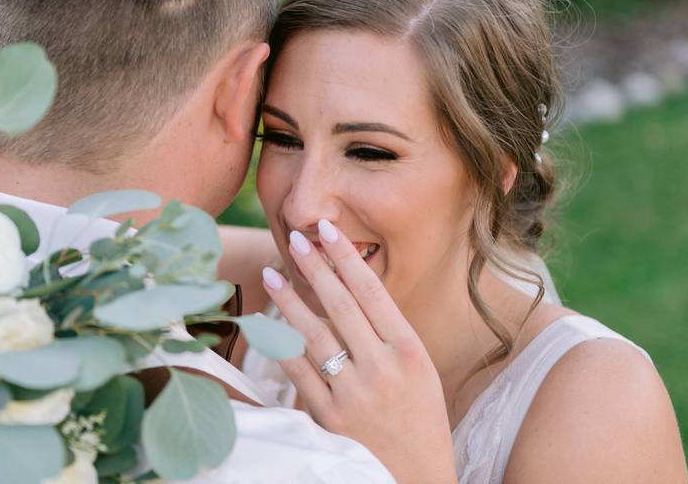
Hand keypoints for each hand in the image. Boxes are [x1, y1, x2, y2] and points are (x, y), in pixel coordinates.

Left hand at [261, 219, 456, 483]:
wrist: (416, 483)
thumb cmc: (420, 424)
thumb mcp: (420, 374)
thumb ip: (388, 337)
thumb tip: (351, 295)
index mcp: (410, 351)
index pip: (372, 291)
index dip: (346, 257)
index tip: (328, 229)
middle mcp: (383, 367)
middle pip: (341, 304)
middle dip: (315, 266)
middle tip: (295, 237)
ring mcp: (354, 393)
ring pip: (314, 334)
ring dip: (290, 300)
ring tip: (272, 272)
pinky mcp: (329, 418)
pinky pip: (298, 372)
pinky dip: (280, 345)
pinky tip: (267, 323)